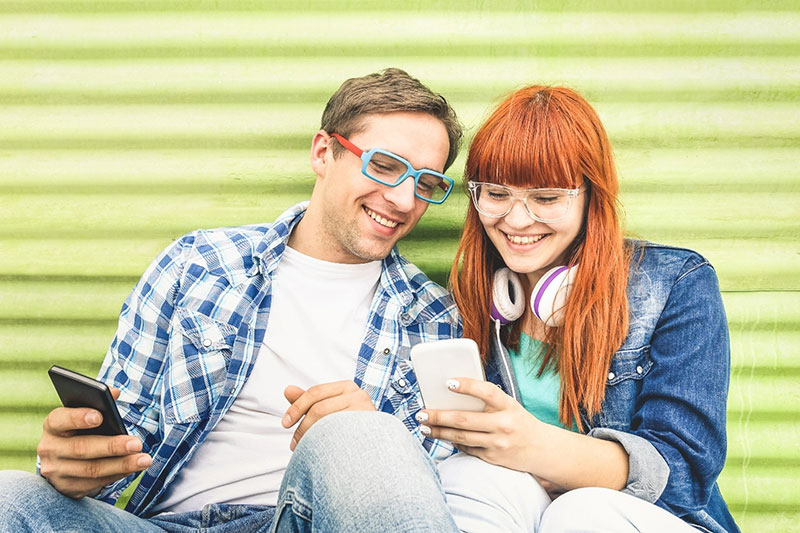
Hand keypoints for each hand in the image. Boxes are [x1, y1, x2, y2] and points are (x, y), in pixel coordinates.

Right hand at [37, 388, 151, 498]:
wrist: (64, 461)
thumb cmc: (81, 430)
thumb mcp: (84, 415)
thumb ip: (99, 402)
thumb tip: (115, 392)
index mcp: (53, 426)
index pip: (60, 420)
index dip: (78, 417)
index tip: (100, 416)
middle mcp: (49, 449)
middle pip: (81, 449)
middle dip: (112, 446)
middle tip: (137, 444)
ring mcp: (56, 471)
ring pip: (91, 469)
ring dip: (121, 465)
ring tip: (144, 460)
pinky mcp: (67, 488)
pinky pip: (96, 483)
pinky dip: (117, 475)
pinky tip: (134, 468)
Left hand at [281, 381, 375, 450]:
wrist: (378, 443)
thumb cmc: (351, 423)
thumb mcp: (330, 407)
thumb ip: (309, 401)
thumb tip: (287, 390)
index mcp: (347, 387)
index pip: (315, 392)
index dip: (297, 407)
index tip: (285, 423)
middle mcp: (358, 396)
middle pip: (320, 409)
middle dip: (302, 427)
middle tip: (295, 444)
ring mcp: (365, 412)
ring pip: (328, 425)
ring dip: (311, 439)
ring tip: (306, 450)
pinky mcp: (369, 430)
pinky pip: (340, 438)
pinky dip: (326, 446)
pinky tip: (321, 453)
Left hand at [417, 378, 543, 472]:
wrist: (542, 449)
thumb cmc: (519, 421)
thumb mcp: (509, 405)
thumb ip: (488, 400)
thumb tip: (453, 392)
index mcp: (508, 405)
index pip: (486, 391)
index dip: (467, 386)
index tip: (448, 382)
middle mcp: (504, 424)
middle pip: (464, 420)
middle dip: (439, 416)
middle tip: (421, 412)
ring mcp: (498, 443)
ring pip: (461, 437)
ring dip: (439, 432)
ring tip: (424, 427)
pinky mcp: (493, 458)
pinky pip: (467, 449)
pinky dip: (452, 442)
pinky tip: (441, 437)